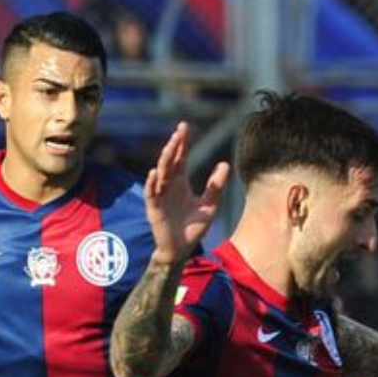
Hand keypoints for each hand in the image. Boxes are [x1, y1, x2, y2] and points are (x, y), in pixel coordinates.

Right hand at [143, 121, 229, 265]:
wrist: (182, 249)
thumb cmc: (194, 228)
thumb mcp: (209, 205)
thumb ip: (215, 186)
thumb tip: (225, 164)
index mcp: (181, 182)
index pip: (181, 157)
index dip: (182, 142)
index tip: (185, 127)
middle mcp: (169, 185)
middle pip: (171, 161)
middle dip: (175, 145)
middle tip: (180, 131)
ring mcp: (160, 196)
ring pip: (161, 173)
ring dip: (165, 159)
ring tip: (171, 145)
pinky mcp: (154, 209)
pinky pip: (151, 194)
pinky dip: (151, 183)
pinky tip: (154, 173)